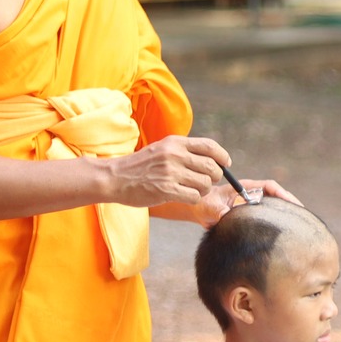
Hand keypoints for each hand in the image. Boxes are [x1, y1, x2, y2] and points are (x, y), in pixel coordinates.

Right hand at [104, 135, 230, 207]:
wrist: (114, 177)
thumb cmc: (141, 166)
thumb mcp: (162, 149)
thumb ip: (184, 151)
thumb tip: (213, 159)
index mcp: (175, 143)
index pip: (210, 146)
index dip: (222, 156)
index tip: (226, 164)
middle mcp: (175, 155)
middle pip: (212, 167)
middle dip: (215, 177)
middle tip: (206, 182)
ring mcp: (170, 172)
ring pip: (205, 184)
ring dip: (203, 190)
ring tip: (192, 190)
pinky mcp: (166, 189)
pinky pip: (195, 196)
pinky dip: (194, 198)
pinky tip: (184, 196)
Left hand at [195, 178, 301, 226]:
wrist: (199, 209)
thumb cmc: (204, 204)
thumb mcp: (210, 208)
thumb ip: (219, 212)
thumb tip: (228, 217)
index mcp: (246, 187)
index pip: (269, 186)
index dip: (282, 194)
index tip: (291, 204)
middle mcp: (253, 194)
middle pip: (277, 196)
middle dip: (290, 205)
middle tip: (303, 218)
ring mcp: (253, 204)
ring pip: (274, 207)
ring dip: (285, 214)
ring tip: (298, 226)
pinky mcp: (252, 214)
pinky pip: (267, 216)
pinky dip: (276, 222)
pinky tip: (283, 234)